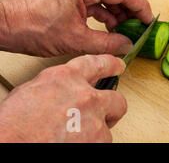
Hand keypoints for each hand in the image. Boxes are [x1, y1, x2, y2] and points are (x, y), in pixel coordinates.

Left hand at [0, 0, 152, 56]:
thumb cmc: (32, 28)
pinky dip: (105, 12)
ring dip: (119, 10)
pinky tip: (110, 27)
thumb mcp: (75, 40)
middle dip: (131, 7)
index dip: (139, 5)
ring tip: (125, 30)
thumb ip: (106, 43)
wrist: (5, 25)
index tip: (148, 19)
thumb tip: (127, 45)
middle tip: (140, 24)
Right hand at [0, 54, 126, 142]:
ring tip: (77, 138)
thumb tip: (62, 91)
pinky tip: (76, 144)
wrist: (11, 144)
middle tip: (105, 114)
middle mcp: (85, 95)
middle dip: (112, 107)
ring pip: (108, 125)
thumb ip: (54, 86)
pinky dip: (92, 144)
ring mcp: (94, 118)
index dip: (110, 65)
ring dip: (96, 132)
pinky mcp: (98, 138)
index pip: (97, 63)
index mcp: (65, 78)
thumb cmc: (11, 126)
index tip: (117, 66)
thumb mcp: (29, 92)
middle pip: (116, 98)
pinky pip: (103, 142)